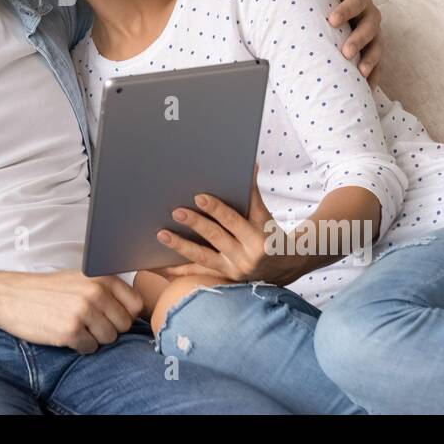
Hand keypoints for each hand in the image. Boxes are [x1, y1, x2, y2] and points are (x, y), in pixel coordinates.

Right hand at [0, 269, 143, 353]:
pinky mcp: (70, 331)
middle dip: (108, 327)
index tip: (108, 315)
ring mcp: (83, 312)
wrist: (11, 296)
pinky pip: (90, 348)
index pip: (136, 305)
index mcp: (101, 278)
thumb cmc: (47, 290)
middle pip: (124, 325)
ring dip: (93, 337)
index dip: (124, 314)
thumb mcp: (80, 279)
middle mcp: (95, 292)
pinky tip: (64, 332)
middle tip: (86, 321)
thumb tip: (136, 312)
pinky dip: (78, 345)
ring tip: (74, 325)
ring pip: (109, 339)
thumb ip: (107, 290)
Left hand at [152, 162, 304, 285]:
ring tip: (161, 235)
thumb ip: (253, 193)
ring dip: (180, 246)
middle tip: (176, 211)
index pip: (233, 221)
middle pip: (216, 238)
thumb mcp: (265, 215)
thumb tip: (250, 164)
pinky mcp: (223, 279)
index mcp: (258, 239)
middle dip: (195, 224)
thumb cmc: (271, 233)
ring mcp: (233, 271)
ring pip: (202, 258)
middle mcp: (246, 258)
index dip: (216, 209)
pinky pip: (197, 274)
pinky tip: (158, 266)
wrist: (286, 265)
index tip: (199, 197)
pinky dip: (177, 271)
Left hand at [307, 0, 382, 86]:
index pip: (355, 1)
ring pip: (377, 49)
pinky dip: (374, 78)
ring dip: (370, 61)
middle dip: (359, 40)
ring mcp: (375, 36)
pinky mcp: (375, 53)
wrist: (344, 11)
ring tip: (361, 73)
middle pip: (370, 28)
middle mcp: (371, 16)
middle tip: (345, 52)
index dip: (345, 10)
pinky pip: (378, 67)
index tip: (331, 19)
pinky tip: (367, 89)